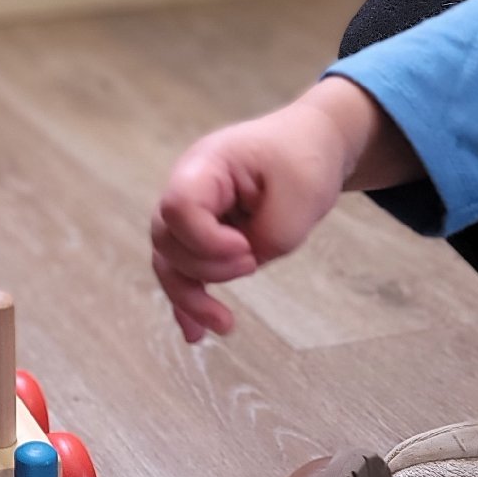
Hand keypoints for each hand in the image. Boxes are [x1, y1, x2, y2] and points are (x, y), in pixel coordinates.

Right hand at [151, 92, 361, 342]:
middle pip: (167, 239)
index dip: (206, 240)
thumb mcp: (302, 195)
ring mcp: (190, 213)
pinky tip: (196, 334)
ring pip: (169, 261)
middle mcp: (186, 188)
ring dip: (190, 296)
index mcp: (205, 166)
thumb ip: (272, 235)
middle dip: (206, 267)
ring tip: (225, 326)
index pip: (178, 208)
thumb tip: (245, 263)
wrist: (310, 142)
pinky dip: (187, 301)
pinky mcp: (201, 234)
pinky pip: (182, 269)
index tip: (248, 250)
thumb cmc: (305, 158)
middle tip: (253, 262)